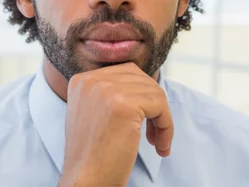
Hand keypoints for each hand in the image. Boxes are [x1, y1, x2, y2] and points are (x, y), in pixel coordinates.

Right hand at [58, 63, 172, 186]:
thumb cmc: (93, 155)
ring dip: (162, 118)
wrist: (85, 180)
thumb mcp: (93, 113)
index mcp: (81, 80)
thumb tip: (142, 83)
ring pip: (153, 91)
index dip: (140, 96)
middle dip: (153, 104)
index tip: (143, 122)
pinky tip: (159, 146)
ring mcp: (106, 90)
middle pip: (140, 78)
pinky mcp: (124, 104)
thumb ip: (108, 94)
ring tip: (157, 142)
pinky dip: (166, 126)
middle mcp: (91, 80)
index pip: (124, 72)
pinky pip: (160, 105)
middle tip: (153, 133)